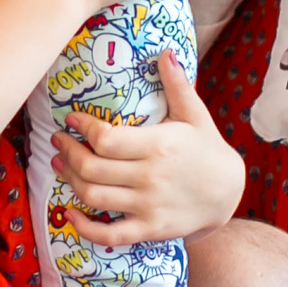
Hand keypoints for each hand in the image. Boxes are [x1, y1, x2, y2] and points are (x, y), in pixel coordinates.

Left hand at [51, 52, 245, 243]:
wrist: (229, 193)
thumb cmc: (207, 149)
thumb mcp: (195, 115)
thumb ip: (177, 85)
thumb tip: (165, 51)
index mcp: (158, 145)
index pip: (105, 138)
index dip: (82, 127)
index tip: (71, 118)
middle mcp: (150, 177)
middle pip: (91, 167)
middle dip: (67, 152)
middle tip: (58, 141)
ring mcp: (148, 206)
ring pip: (93, 196)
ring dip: (69, 180)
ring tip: (60, 165)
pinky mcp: (148, 230)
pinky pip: (108, 234)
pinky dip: (83, 227)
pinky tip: (68, 213)